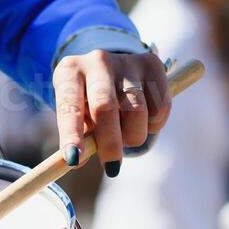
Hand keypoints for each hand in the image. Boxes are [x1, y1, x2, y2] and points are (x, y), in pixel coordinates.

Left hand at [53, 50, 170, 176]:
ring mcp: (126, 61)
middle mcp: (97, 61)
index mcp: (69, 72)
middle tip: (111, 167)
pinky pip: (160, 107)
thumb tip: (78, 162)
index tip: (73, 159)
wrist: (114, 69)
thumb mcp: (77, 116)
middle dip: (109, 142)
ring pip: (137, 111)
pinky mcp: (152, 64)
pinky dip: (154, 126)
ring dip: (133, 136)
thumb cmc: (88, 101)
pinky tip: (143, 121)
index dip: (71, 134)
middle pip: (106, 106)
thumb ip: (79, 138)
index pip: (69, 106)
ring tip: (126, 137)